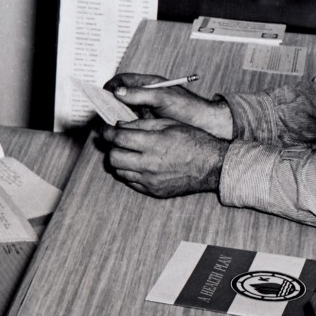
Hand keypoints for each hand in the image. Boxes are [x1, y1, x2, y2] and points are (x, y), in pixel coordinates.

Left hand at [99, 118, 228, 197]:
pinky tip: (137, 164)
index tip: (104, 128)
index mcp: (153, 143)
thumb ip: (142, 125)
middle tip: (114, 141)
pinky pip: (131, 182)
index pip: (118, 137)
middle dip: (111, 147)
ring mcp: (151, 180)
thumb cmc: (192, 140)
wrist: (211, 166)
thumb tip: (119, 125)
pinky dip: (130, 172)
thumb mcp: (168, 124)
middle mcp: (149, 164)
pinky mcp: (154, 191)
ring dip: (119, 160)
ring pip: (120, 172)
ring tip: (126, 152)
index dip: (107, 132)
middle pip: (114, 157)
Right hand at [105, 73, 232, 137]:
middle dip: (109, 102)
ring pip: (123, 111)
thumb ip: (140, 94)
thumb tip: (118, 92)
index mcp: (149, 84)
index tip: (103, 95)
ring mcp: (146, 110)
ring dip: (115, 116)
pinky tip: (120, 133)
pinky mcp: (148, 123)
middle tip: (101, 112)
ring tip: (108, 124)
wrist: (205, 124)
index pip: (123, 80)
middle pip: (120, 96)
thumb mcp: (163, 98)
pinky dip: (123, 126)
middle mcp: (145, 96)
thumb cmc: (187, 107)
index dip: (111, 86)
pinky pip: (131, 123)